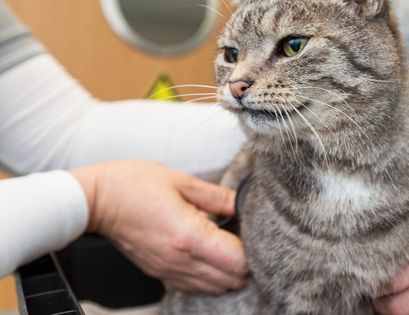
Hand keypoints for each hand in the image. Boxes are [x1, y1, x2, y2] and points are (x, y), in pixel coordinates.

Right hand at [71, 160, 247, 293]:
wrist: (94, 201)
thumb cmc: (133, 184)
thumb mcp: (180, 180)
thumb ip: (217, 196)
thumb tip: (243, 203)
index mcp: (189, 236)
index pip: (237, 261)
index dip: (252, 249)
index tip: (252, 231)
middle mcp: (181, 260)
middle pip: (231, 280)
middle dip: (245, 263)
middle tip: (245, 239)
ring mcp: (169, 271)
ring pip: (214, 289)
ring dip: (228, 272)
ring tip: (229, 247)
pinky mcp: (160, 274)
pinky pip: (194, 287)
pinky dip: (209, 278)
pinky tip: (209, 257)